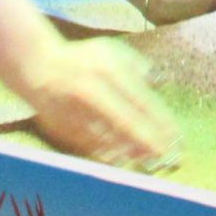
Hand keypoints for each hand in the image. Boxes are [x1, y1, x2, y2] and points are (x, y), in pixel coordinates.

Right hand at [15, 38, 178, 170]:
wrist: (37, 66)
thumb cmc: (81, 59)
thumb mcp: (111, 51)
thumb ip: (138, 66)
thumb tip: (162, 83)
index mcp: (108, 70)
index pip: (141, 101)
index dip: (161, 123)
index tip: (178, 139)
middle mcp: (93, 90)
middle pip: (128, 123)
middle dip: (152, 144)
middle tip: (171, 160)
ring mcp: (77, 110)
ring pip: (110, 138)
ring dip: (134, 154)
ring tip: (153, 165)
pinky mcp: (65, 127)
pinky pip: (92, 146)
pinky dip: (111, 156)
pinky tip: (126, 163)